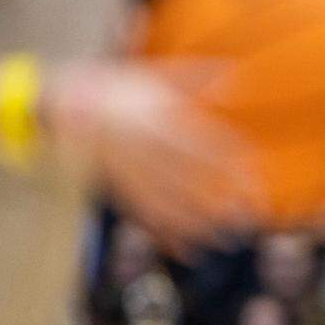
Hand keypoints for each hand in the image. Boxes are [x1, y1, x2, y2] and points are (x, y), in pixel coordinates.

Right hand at [42, 61, 262, 258]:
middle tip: (250, 215)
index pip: (207, 147)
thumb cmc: (122, 88)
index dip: (234, 167)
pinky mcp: (120, 188)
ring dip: (200, 223)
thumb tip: (237, 78)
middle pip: (194, 180)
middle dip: (224, 200)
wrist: (68, 104)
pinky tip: (189, 250)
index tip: (255, 182)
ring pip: (170, 203)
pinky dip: (166, 236)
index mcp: (163, 118)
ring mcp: (133, 170)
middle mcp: (150, 147)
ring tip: (227, 236)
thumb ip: (200, 77)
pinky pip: (144, 215)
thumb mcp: (160, 74)